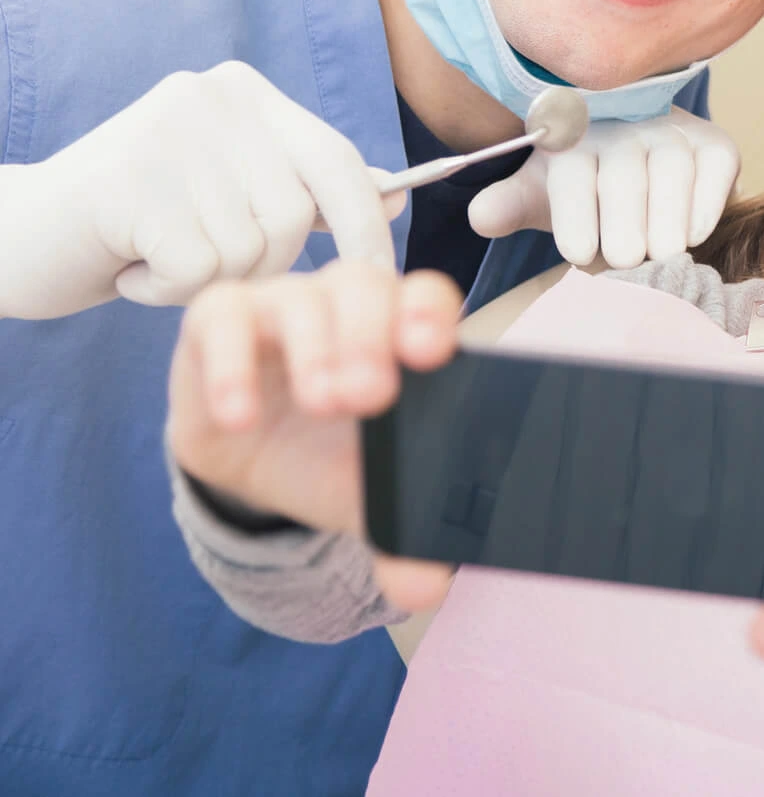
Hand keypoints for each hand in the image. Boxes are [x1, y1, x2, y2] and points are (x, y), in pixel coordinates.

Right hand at [0, 61, 401, 318]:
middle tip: (211, 270)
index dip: (367, 226)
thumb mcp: (229, 193)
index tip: (379, 278)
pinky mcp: (131, 180)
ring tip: (158, 258)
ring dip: (210, 280)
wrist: (17, 236)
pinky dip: (167, 292)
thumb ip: (306, 188)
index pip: (338, 159)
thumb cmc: (138, 223)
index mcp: (246, 93)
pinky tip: (130, 268)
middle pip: (298, 214)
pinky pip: (199, 270)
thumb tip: (396, 194)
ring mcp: (171, 132)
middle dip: (269, 265)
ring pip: (252, 248)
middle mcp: (214, 97)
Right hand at [165, 261, 459, 612]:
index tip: (431, 355)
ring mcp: (283, 304)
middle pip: (365, 286)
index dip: (429, 317)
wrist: (250, 458)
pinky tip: (238, 417)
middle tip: (370, 397)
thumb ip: (402, 538)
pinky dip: (230, 364)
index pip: (425, 298)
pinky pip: (221, 316)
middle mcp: (346, 304)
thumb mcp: (364, 496)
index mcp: (398, 331)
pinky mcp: (219, 319)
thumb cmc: (326, 454)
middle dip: (371, 338)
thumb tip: (426, 589)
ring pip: (301, 295)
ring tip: (322, 404)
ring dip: (315, 349)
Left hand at [465, 107, 739, 268]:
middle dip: (623, 229)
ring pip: (673, 171)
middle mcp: (624, 126)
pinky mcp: (714, 143)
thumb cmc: (584, 184)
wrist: (635, 153)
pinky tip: (690, 235)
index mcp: (573, 135)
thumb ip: (509, 206)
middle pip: (624, 178)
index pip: (572, 173)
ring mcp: (672, 131)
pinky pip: (715, 167)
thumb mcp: (541, 193)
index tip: (579, 254)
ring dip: (665, 223)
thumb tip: (480, 216)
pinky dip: (705, 205)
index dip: (575, 216)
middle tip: (623, 262)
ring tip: (657, 256)